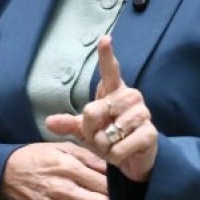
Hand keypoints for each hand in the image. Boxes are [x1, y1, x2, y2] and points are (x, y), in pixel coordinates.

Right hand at [0, 141, 108, 199]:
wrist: (9, 172)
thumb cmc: (38, 156)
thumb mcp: (63, 147)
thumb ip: (88, 156)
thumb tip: (109, 167)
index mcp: (68, 167)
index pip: (104, 184)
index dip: (109, 183)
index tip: (105, 182)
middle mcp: (63, 190)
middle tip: (98, 194)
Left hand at [47, 35, 158, 182]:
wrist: (131, 160)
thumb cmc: (108, 139)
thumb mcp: (86, 131)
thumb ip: (69, 124)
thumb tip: (49, 122)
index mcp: (114, 91)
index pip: (110, 70)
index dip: (107, 55)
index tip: (105, 39)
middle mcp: (130, 97)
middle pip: (94, 110)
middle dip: (90, 130)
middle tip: (99, 137)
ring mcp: (142, 113)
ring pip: (109, 131)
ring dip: (104, 145)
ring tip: (112, 145)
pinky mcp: (150, 132)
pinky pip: (121, 146)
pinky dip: (115, 155)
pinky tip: (122, 153)